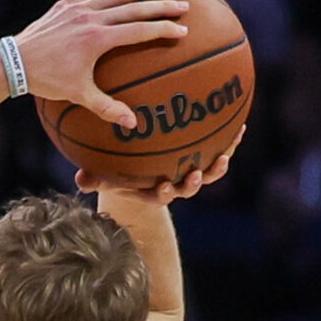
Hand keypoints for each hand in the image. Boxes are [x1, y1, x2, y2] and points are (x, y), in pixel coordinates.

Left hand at [16, 0, 190, 131]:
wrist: (15, 62)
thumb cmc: (47, 80)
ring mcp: (78, 8)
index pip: (140, 31)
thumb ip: (107, 108)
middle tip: (184, 5)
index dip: (163, 30)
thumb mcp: (79, 95)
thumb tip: (133, 125)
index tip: (182, 31)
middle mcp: (91, 18)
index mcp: (98, 39)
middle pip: (134, 8)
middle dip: (161, 6)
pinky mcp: (66, 3)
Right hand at [77, 131, 243, 203]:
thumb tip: (80, 179)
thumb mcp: (104, 178)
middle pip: (189, 189)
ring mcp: (191, 173)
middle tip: (195, 175)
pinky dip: (229, 142)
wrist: (141, 177)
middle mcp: (176, 185)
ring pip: (208, 174)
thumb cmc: (119, 175)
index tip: (164, 185)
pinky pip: (219, 151)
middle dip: (194, 184)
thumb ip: (93, 180)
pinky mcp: (204, 160)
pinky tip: (240, 125)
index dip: (165, 192)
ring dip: (217, 168)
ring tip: (225, 157)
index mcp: (155, 190)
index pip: (161, 195)